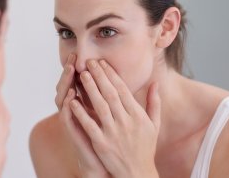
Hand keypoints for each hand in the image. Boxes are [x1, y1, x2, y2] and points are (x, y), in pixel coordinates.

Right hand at [56, 54, 109, 177]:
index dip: (85, 69)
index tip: (88, 55)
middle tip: (74, 56)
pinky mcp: (73, 132)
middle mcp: (78, 110)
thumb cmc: (112, 140)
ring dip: (66, 83)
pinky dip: (67, 105)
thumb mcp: (115, 116)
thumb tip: (127, 82)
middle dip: (71, 71)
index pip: (82, 82)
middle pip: (70, 86)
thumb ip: (119, 99)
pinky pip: (66, 116)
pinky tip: (71, 94)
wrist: (105, 164)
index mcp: (87, 104)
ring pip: (64, 98)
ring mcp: (74, 120)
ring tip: (71, 70)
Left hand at [69, 60, 159, 177]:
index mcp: (138, 115)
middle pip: (110, 94)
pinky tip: (73, 100)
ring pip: (100, 106)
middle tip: (89, 62)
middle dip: (99, 76)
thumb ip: (154, 102)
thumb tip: (155, 82)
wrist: (137, 174)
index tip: (102, 62)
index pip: (122, 90)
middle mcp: (126, 122)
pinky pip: (89, 125)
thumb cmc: (145, 147)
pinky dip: (81, 112)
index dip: (111, 74)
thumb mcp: (154, 124)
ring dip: (90, 89)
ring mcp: (113, 133)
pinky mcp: (102, 144)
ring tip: (82, 74)